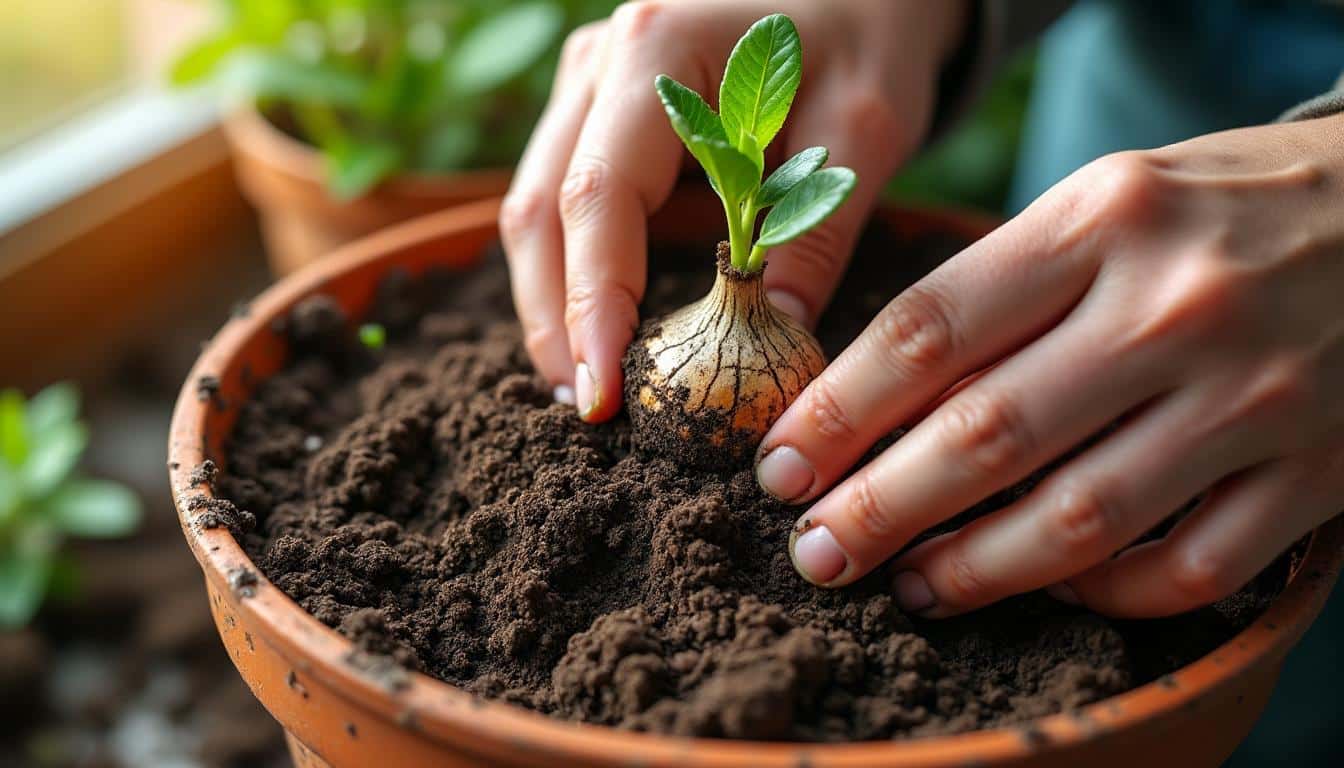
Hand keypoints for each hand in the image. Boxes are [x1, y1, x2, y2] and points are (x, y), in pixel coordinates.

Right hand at [499, 0, 966, 419]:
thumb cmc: (866, 38)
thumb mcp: (863, 130)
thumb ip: (814, 234)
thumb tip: (770, 349)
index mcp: (657, 52)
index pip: (597, 197)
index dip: (592, 305)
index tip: (604, 394)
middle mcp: (601, 64)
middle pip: (539, 211)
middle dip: (556, 321)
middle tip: (590, 410)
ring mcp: (589, 85)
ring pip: (533, 212)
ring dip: (553, 305)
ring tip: (588, 384)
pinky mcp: (597, 114)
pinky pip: (560, 203)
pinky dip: (571, 273)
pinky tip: (600, 331)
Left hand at [759, 114, 1343, 617]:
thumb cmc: (1215, 210)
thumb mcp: (1104, 202)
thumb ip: (1002, 287)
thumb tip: (875, 400)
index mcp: (1102, 220)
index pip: (930, 328)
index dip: (838, 412)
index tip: (780, 465)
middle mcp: (1175, 306)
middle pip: (987, 434)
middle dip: (877, 508)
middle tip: (815, 550)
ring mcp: (1255, 396)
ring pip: (1081, 519)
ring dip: (973, 569)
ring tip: (905, 585)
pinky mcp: (1318, 472)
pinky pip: (1190, 569)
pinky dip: (1106, 593)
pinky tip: (1050, 585)